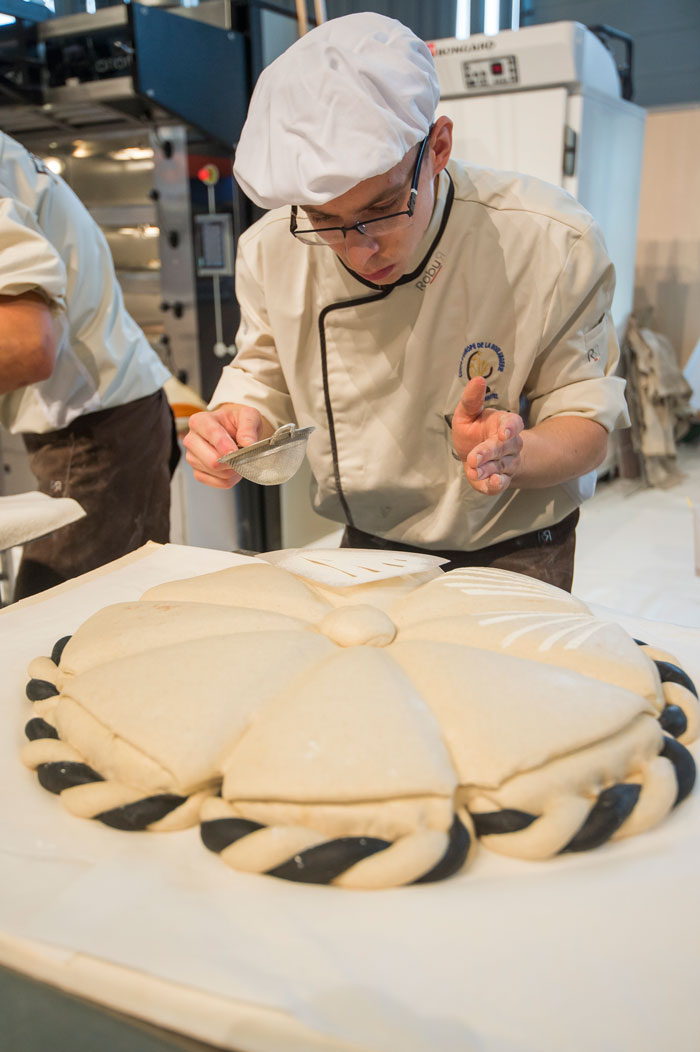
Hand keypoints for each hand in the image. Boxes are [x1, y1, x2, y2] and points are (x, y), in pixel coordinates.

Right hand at [183, 404, 268, 488]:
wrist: (235, 431)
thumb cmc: (238, 422)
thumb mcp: (248, 416)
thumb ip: (248, 428)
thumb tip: (248, 444)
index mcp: (200, 421)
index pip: (212, 434)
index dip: (226, 446)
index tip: (237, 451)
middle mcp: (191, 440)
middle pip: (212, 461)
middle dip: (232, 462)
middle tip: (243, 456)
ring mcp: (193, 458)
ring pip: (217, 473)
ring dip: (233, 470)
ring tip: (238, 458)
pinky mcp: (199, 473)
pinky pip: (219, 483)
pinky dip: (232, 478)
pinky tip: (233, 468)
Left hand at [452, 377, 523, 494]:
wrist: (475, 456)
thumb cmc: (473, 430)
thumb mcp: (468, 413)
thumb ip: (472, 400)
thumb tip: (478, 379)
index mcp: (504, 424)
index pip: (513, 423)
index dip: (510, 428)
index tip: (503, 433)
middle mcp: (510, 444)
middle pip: (504, 447)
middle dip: (490, 452)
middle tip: (474, 457)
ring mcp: (506, 463)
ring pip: (502, 466)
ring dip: (489, 469)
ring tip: (475, 470)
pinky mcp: (498, 479)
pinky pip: (501, 483)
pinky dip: (496, 485)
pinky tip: (491, 483)